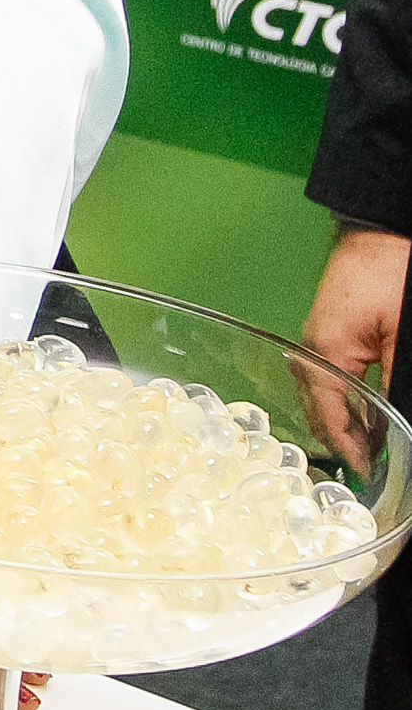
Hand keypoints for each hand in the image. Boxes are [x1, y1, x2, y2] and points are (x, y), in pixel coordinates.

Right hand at [300, 226, 405, 469]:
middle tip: (371, 467)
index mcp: (323, 354)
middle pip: (319, 411)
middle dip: (343, 441)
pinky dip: (342, 400)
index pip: (331, 418)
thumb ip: (391, 384)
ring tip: (369, 446)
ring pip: (321, 396)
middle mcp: (309, 351)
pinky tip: (364, 410)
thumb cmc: (388, 276)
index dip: (352, 451)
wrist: (379, 235)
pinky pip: (326, 378)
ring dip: (343, 421)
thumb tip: (394, 426)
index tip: (371, 474)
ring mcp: (314, 341)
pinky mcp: (326, 333)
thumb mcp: (399, 339)